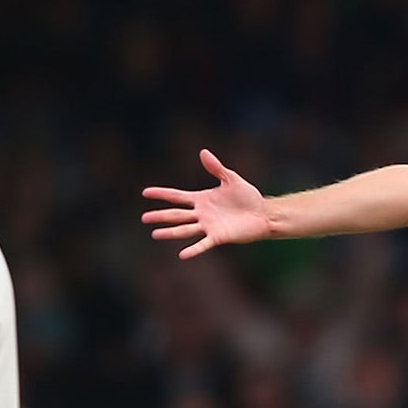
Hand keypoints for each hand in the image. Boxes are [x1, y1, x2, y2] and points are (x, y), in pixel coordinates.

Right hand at [143, 149, 271, 258]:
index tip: (145, 192)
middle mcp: (202, 214)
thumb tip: (203, 152)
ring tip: (155, 234)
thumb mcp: (231, 179)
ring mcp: (208, 226)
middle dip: (160, 216)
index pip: (177, 196)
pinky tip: (182, 254)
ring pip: (185, 229)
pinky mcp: (218, 237)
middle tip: (144, 218)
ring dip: (170, 232)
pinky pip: (203, 244)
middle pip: (176, 214)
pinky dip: (193, 249)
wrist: (263, 214)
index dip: (162, 194)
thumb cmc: (248, 197)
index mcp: (202, 199)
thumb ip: (216, 168)